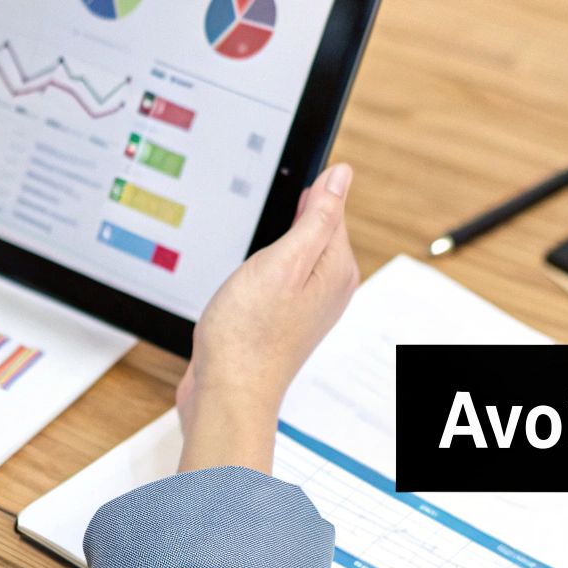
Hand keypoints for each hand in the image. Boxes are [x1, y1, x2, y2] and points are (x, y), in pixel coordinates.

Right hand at [177, 163, 359, 472]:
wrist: (227, 391)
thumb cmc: (250, 333)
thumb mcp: (284, 260)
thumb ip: (317, 216)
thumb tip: (341, 176)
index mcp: (336, 269)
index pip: (332, 208)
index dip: (304, 192)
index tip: (280, 187)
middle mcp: (327, 288)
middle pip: (314, 230)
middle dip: (287, 219)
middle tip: (260, 221)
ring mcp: (305, 306)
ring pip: (293, 254)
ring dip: (270, 246)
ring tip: (249, 255)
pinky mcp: (282, 318)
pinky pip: (278, 277)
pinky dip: (259, 270)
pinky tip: (243, 278)